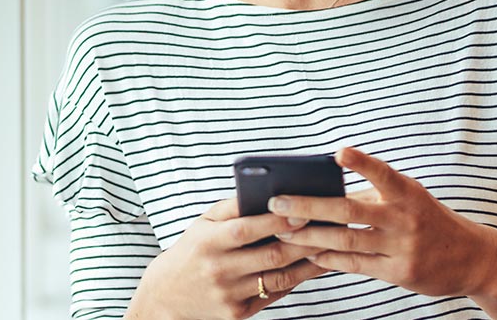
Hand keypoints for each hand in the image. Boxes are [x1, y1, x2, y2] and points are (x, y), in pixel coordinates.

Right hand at [128, 198, 329, 319]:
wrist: (167, 296)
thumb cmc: (191, 251)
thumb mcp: (202, 224)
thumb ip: (231, 207)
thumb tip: (266, 190)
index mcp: (208, 242)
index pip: (246, 229)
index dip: (276, 221)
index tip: (302, 211)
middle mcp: (219, 270)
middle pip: (271, 255)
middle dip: (304, 241)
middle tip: (329, 228)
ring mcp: (230, 295)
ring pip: (279, 278)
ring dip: (308, 263)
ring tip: (329, 247)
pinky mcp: (239, 314)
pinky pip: (275, 295)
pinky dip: (296, 280)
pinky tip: (312, 267)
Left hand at [268, 147, 496, 297]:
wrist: (473, 258)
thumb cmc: (429, 220)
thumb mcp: (410, 199)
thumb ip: (374, 194)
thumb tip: (324, 191)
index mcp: (407, 193)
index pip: (383, 173)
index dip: (361, 163)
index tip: (339, 152)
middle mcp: (405, 218)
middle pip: (349, 210)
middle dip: (309, 206)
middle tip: (277, 202)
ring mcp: (402, 247)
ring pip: (346, 240)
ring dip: (310, 236)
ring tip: (283, 231)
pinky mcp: (399, 272)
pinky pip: (356, 264)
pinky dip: (329, 258)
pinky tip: (309, 252)